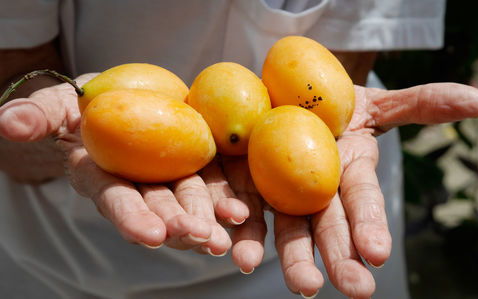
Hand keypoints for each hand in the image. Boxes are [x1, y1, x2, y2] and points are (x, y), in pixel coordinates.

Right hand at [0, 75, 248, 254]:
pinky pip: (213, 186)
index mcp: (105, 177)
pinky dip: (227, 202)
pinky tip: (242, 215)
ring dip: (209, 224)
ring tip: (227, 240)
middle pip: (160, 209)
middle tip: (202, 241)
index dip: (131, 218)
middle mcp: (139, 185)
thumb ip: (38, 115)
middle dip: (179, 227)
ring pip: (190, 205)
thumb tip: (8, 123)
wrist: (121, 98)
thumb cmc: (84, 105)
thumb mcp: (58, 105)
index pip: (116, 200)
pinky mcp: (196, 165)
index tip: (150, 235)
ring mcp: (170, 177)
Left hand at [209, 82, 477, 298]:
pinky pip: (240, 207)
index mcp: (348, 175)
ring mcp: (279, 193)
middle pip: (327, 228)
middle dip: (339, 257)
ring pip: (285, 230)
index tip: (379, 252)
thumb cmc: (334, 104)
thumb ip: (420, 104)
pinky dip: (239, 227)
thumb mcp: (375, 102)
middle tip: (352, 287)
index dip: (372, 224)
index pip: (363, 203)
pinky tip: (235, 249)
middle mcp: (316, 193)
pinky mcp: (246, 185)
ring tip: (300, 284)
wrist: (284, 98)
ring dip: (290, 258)